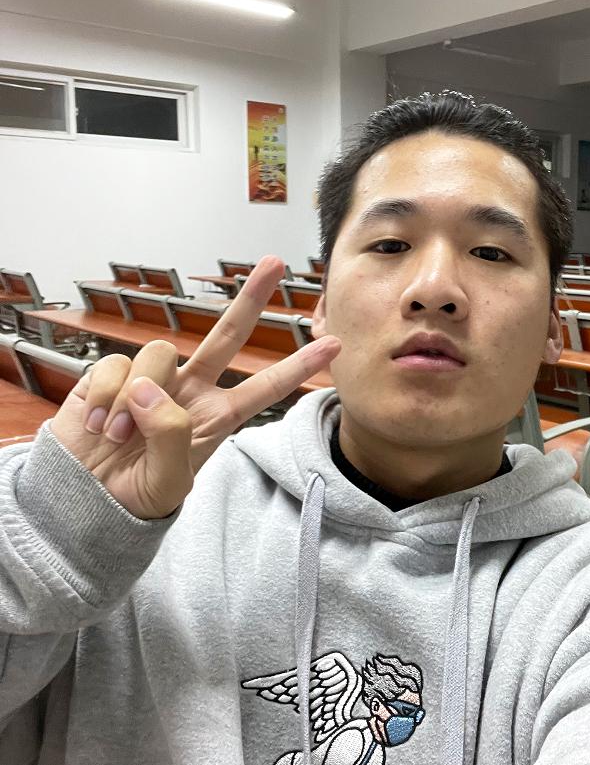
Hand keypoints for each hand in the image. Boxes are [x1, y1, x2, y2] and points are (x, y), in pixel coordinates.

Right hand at [49, 256, 340, 519]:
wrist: (80, 500)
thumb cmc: (131, 496)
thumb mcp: (167, 483)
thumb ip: (171, 437)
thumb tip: (151, 388)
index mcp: (215, 417)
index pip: (264, 388)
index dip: (297, 367)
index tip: (334, 345)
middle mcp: (189, 390)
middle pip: (227, 335)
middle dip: (251, 299)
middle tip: (274, 263)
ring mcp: (151, 379)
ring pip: (160, 353)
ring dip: (134, 396)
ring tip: (119, 435)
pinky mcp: (111, 374)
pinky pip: (115, 364)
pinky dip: (104, 395)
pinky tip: (98, 423)